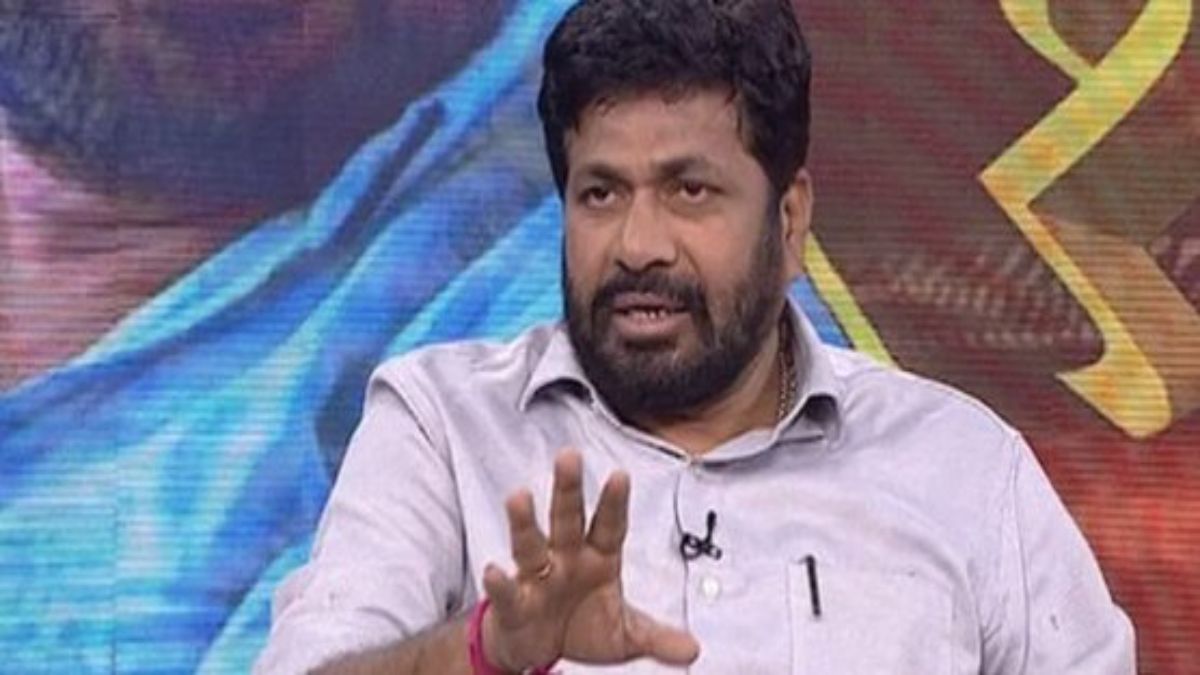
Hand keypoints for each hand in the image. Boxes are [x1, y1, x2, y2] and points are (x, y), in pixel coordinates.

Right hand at [481, 450, 699, 671]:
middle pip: (567, 519)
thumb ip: (656, 638)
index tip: (620, 475)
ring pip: (530, 544)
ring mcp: (536, 578)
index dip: (614, 503)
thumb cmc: (583, 628)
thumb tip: (694, 650)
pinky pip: (506, 591)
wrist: (539, 649)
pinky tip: (493, 570)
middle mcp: (565, 558)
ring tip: (519, 496)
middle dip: (567, 489)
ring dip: (524, 522)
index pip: (609, 526)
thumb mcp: (625, 636)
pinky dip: (499, 583)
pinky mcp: (513, 603)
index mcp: (598, 559)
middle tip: (568, 456)